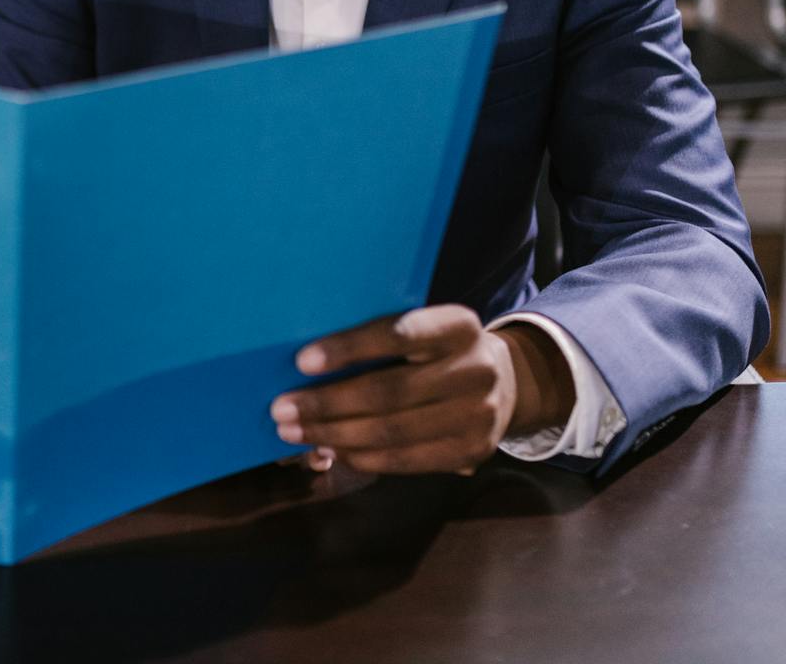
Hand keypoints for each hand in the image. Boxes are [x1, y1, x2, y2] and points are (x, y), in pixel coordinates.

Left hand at [268, 306, 573, 475]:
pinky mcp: (472, 452)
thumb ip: (382, 339)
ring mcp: (478, 415)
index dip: (349, 347)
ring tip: (294, 432)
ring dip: (334, 434)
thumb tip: (305, 364)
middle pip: (389, 391)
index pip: (399, 333)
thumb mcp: (424, 328)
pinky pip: (405, 461)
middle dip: (327, 402)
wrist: (505, 383)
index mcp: (458, 326)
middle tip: (280, 408)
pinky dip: (361, 457)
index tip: (301, 360)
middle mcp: (475, 369)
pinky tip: (331, 450)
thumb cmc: (437, 349)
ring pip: (392, 431)